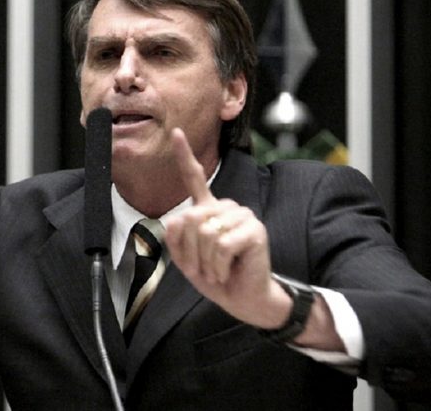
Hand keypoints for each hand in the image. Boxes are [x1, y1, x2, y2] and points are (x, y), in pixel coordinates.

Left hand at [163, 129, 290, 328]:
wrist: (242, 298)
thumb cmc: (215, 276)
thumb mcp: (185, 258)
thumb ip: (176, 236)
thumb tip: (180, 218)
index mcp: (208, 210)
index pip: (193, 178)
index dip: (183, 155)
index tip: (176, 132)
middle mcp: (225, 208)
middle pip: (190, 219)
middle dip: (190, 251)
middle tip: (204, 268)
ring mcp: (242, 216)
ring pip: (206, 233)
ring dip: (205, 261)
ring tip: (217, 270)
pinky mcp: (254, 230)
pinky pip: (222, 246)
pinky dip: (218, 266)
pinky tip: (227, 271)